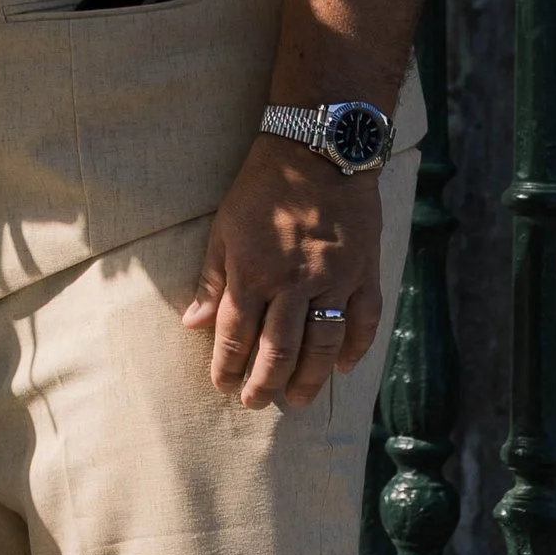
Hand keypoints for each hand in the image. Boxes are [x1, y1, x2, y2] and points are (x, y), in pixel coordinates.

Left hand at [181, 137, 382, 410]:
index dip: (228, 367)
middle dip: (265, 384)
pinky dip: (355, 348)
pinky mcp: (364, 272)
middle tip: (256, 403)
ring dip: (309, 379)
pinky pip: (364, 321)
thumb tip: (191, 324)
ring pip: (322, 345)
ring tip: (298, 399)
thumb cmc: (263, 187)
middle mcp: (294, 283)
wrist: (319, 151)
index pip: (236, 335)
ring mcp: (333, 279)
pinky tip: (342, 367)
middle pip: (279, 350)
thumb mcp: (225, 227)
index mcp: (253, 272)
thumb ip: (212, 279)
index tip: (223, 386)